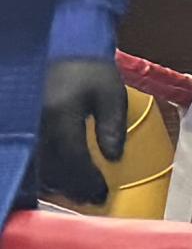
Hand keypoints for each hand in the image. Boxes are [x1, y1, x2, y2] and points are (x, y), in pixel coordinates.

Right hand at [33, 59, 131, 206]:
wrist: (62, 49)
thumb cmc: (90, 73)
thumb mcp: (111, 95)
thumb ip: (112, 127)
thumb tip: (113, 158)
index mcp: (60, 114)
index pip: (73, 157)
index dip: (87, 180)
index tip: (103, 195)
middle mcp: (36, 123)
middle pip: (50, 168)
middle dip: (72, 188)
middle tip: (92, 199)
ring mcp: (25, 125)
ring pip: (35, 167)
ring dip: (56, 184)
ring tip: (79, 192)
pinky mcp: (21, 126)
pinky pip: (27, 156)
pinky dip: (42, 172)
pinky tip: (58, 179)